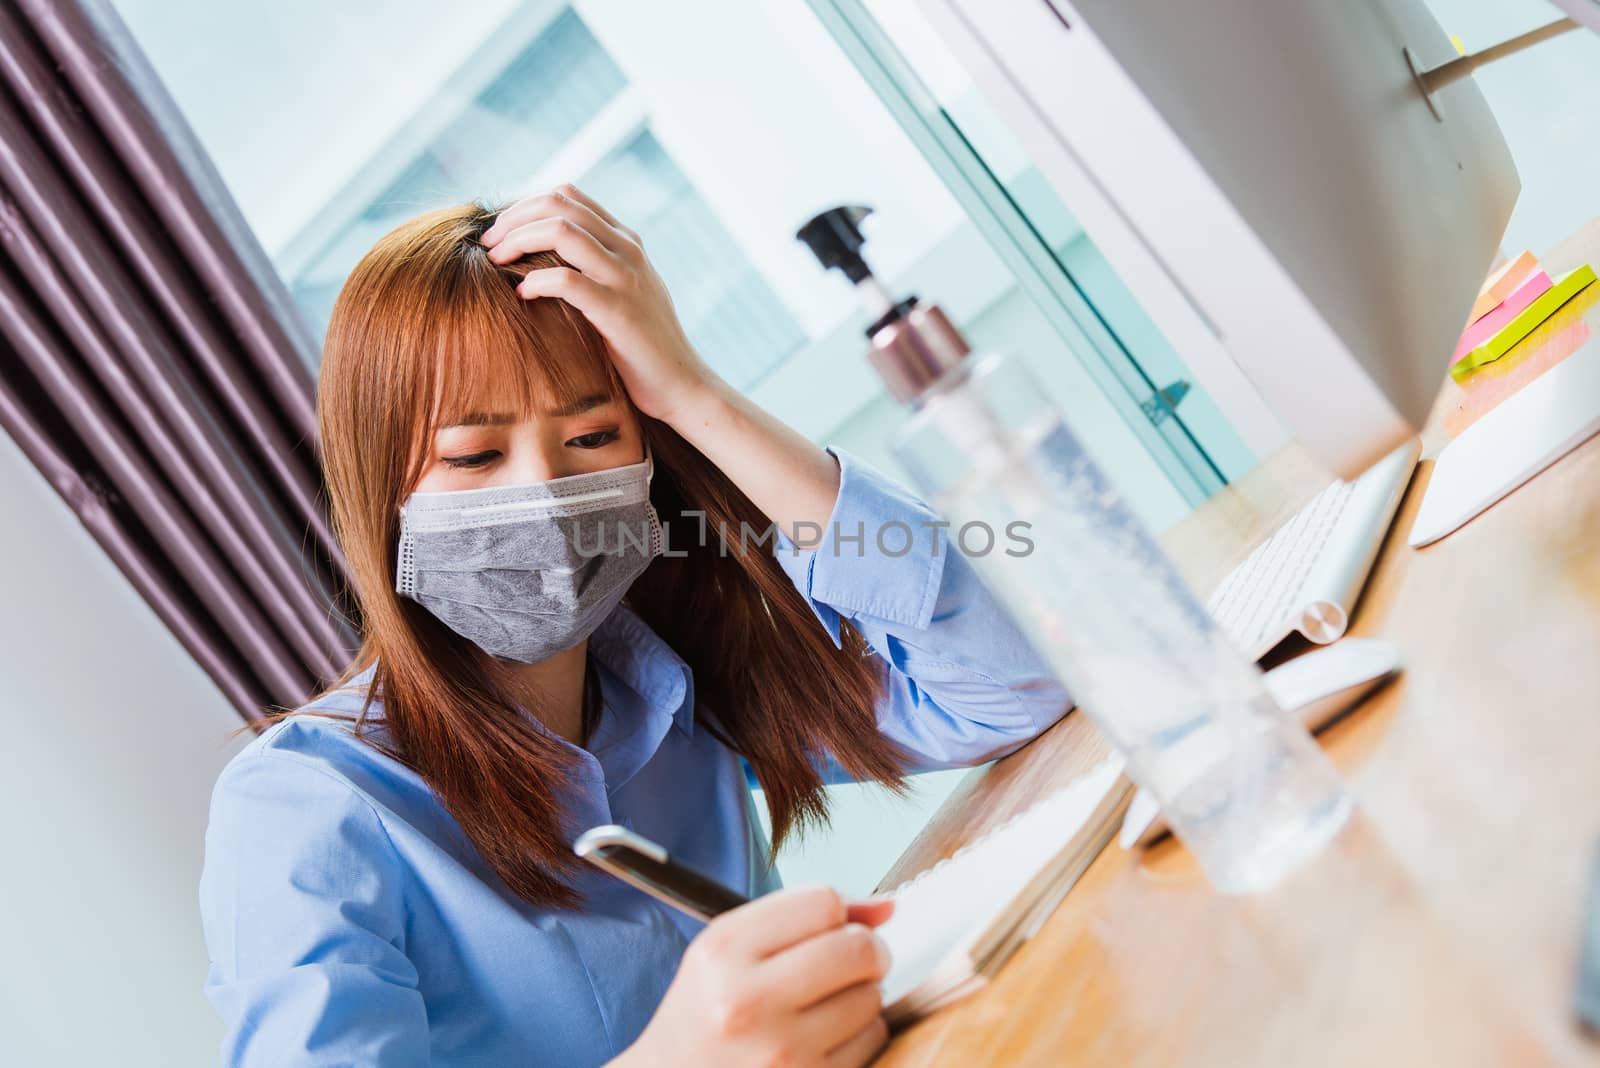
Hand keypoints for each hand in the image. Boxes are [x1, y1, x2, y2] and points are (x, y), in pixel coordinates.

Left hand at [481, 183, 719, 425]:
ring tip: (497, 261)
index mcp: (626, 241)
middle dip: (514, 218)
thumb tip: (544, 257)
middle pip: (559, 204)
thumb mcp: (625, 293)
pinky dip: (536, 282)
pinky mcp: (618, 311)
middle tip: (489, 244)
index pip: (569, 196)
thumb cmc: (643, 346)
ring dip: (518, 240)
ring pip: (561, 231)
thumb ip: (597, 268)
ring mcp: (625, 278)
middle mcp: (628, 250)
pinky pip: (567, 280)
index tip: (501, 232)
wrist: (682, 385)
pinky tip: (522, 296)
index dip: (526, 206)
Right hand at [616, 885, 894, 1067]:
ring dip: (861, 996)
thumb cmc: (708, 1009)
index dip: (835, 914)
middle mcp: (748, 1002)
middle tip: (851, 962)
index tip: (827, 929)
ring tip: (825, 1005)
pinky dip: (860, 1034)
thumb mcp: (731, 948)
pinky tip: (826, 1038)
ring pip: (871, 997)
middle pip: (858, 949)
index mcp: (724, 951)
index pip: (823, 902)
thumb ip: (803, 915)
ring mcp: (780, 1052)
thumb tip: (889, 908)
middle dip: (866, 951)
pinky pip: (872, 1040)